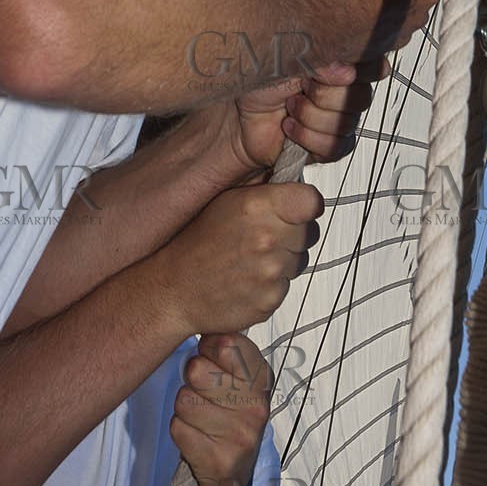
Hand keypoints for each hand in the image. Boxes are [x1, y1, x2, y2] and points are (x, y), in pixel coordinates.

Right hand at [150, 182, 322, 336]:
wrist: (174, 288)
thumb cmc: (197, 240)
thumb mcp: (226, 200)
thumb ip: (266, 190)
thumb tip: (299, 185)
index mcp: (257, 207)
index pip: (311, 201)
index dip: (306, 203)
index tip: (297, 207)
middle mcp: (268, 239)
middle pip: (310, 230)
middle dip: (294, 230)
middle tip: (264, 234)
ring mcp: (270, 273)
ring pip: (300, 258)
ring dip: (284, 257)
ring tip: (250, 257)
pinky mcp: (270, 300)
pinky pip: (286, 284)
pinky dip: (273, 282)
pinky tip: (247, 278)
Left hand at [170, 334, 270, 485]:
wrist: (232, 476)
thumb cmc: (228, 415)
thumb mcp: (237, 377)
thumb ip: (225, 347)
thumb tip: (203, 323)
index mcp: (262, 378)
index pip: (226, 343)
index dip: (207, 348)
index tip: (211, 359)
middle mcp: (257, 407)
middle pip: (197, 370)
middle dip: (191, 380)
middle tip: (204, 393)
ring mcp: (240, 436)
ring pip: (184, 400)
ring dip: (184, 408)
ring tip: (201, 418)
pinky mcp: (219, 460)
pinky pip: (178, 428)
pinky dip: (180, 431)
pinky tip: (197, 437)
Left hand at [231, 53, 391, 173]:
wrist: (240, 115)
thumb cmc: (261, 82)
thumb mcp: (290, 58)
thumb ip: (323, 60)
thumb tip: (348, 71)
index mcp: (340, 61)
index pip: (374, 65)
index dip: (358, 70)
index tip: (330, 70)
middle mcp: (344, 89)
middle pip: (361, 97)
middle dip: (324, 94)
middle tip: (301, 88)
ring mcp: (338, 118)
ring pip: (347, 123)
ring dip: (311, 116)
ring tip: (290, 108)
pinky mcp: (329, 144)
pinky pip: (337, 146)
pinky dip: (308, 137)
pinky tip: (290, 128)